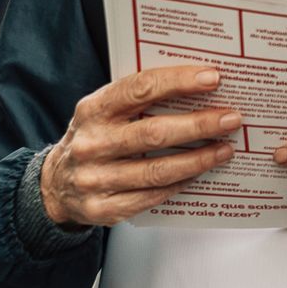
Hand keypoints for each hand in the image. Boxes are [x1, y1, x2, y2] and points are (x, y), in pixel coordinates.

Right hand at [40, 65, 241, 227]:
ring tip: (224, 150)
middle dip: (199, 125)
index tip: (212, 78)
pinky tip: (199, 174)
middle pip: (154, 133)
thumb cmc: (93, 138)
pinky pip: (152, 196)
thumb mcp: (104, 110)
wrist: (56, 184)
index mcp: (93, 110)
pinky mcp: (104, 209)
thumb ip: (138, 98)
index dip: (178, 81)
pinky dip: (180, 184)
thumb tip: (196, 85)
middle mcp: (92, 144)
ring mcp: (96, 179)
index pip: (139, 89)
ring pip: (158, 170)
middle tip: (230, 119)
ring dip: (198, 160)